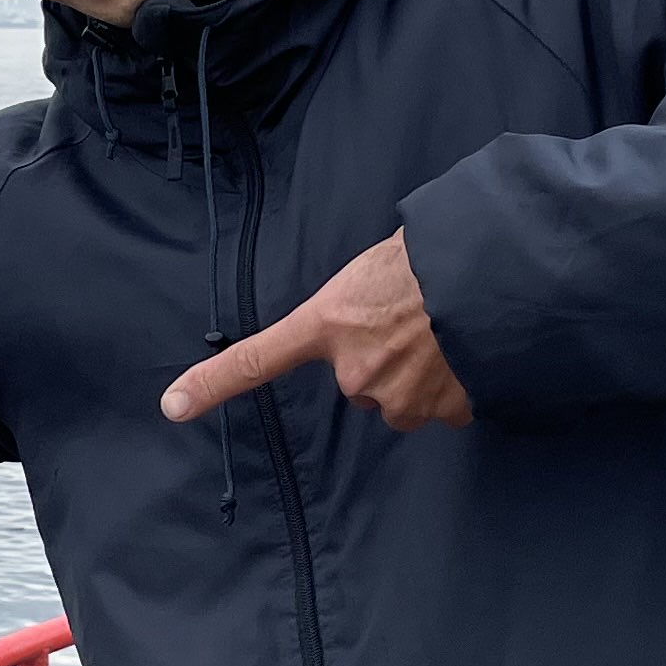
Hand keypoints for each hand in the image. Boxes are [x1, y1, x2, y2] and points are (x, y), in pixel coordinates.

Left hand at [160, 231, 473, 432]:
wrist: (492, 274)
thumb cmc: (432, 255)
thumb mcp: (372, 266)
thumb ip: (353, 307)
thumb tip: (369, 316)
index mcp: (328, 324)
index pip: (258, 357)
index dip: (212, 384)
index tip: (173, 407)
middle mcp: (354, 371)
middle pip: (359, 385)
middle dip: (382, 362)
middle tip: (412, 323)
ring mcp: (397, 395)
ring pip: (400, 401)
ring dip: (420, 377)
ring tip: (444, 335)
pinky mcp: (442, 410)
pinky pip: (443, 409)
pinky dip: (455, 389)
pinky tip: (466, 353)